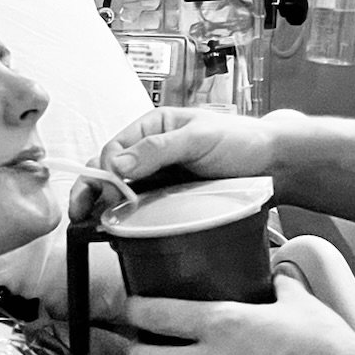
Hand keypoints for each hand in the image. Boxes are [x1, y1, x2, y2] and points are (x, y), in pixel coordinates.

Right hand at [68, 106, 275, 220]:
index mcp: (154, 127)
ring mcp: (159, 176)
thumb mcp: (200, 137)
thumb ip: (159, 148)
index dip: (105, 171)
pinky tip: (115, 228)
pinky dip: (124, 216)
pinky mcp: (169, 198)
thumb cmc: (241, 141)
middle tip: (80, 213)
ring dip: (103, 205)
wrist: (275, 164)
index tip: (107, 191)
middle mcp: (151, 151)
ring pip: (120, 190)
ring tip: (88, 223)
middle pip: (109, 170)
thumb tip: (118, 165)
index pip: (114, 148)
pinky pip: (140, 206)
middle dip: (91, 190)